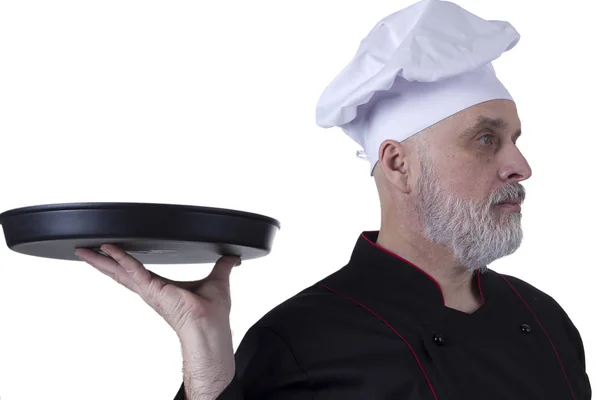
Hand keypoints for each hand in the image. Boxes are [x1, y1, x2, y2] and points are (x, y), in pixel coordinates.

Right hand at [73, 244, 240, 338]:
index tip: (109, 250)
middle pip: (119, 272)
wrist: (210, 329)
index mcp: (162, 288)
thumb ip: (223, 266)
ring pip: (119, 271)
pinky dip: (122, 259)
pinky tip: (110, 249)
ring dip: (102, 260)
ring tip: (84, 250)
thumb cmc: (213, 314)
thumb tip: (233, 257)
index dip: (121, 261)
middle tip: (84, 249)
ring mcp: (149, 291)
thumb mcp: (218, 281)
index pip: (136, 271)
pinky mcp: (153, 289)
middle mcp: (151, 290)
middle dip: (101, 261)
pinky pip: (134, 270)